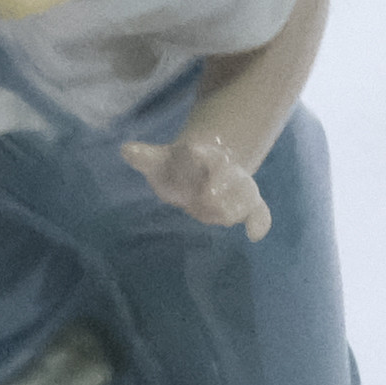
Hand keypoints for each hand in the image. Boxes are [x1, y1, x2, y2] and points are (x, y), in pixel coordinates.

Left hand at [122, 131, 271, 238]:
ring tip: (219, 215)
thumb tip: (125, 150)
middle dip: (220, 183)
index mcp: (203, 155)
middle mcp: (224, 169)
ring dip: (233, 206)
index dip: (199, 151)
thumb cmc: (176, 167)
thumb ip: (144, 157)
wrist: (200, 171)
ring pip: (244, 196)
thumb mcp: (159, 161)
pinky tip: (254, 235)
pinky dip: (260, 222)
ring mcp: (238, 187)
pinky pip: (259, 213)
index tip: (194, 149)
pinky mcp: (246, 203)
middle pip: (228, 175)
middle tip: (206, 196)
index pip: (203, 152)